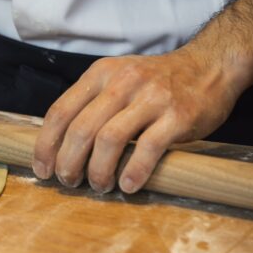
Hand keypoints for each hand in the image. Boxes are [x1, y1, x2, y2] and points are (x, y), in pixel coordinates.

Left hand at [31, 48, 239, 193]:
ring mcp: (151, 98)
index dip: (45, 145)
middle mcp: (122, 82)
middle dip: (68, 163)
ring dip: (98, 171)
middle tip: (68, 182)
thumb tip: (58, 145)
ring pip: (109, 140)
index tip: (42, 169)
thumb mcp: (117, 79)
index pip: (60, 112)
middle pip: (80, 129)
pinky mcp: (178, 116)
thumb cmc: (156, 81)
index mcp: (100, 74)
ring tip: (98, 186)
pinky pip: (148, 149)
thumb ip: (91, 103)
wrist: (210, 65)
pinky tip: (128, 186)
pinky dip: (133, 172)